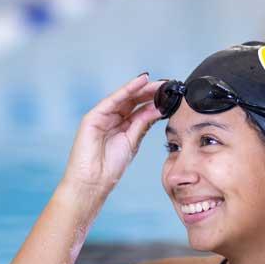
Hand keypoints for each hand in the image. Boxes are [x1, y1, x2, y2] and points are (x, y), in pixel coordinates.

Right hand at [61, 73, 162, 194]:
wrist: (93, 182)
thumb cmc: (110, 168)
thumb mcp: (132, 142)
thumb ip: (143, 124)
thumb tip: (158, 109)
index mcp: (122, 127)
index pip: (140, 109)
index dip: (155, 101)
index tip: (171, 94)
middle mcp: (112, 119)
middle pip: (133, 101)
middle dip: (150, 92)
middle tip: (167, 85)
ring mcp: (102, 116)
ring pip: (124, 97)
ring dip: (142, 88)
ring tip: (158, 82)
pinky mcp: (93, 116)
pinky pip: (113, 100)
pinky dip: (127, 89)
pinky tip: (140, 82)